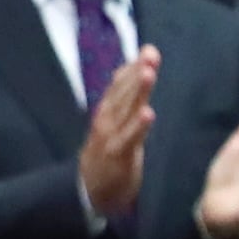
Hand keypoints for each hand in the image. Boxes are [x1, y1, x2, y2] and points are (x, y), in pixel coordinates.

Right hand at [77, 47, 157, 221]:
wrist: (89, 190)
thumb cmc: (108, 153)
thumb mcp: (115, 123)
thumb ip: (124, 97)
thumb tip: (133, 70)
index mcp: (108, 110)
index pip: (120, 84)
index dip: (133, 66)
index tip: (149, 49)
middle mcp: (107, 119)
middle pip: (123, 91)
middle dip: (137, 72)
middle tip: (150, 54)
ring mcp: (110, 136)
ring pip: (125, 109)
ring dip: (137, 91)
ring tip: (148, 73)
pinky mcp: (117, 155)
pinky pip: (129, 138)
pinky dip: (138, 126)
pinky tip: (148, 113)